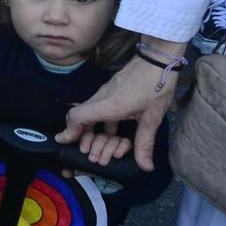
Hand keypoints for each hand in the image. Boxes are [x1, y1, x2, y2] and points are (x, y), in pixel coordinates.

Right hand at [57, 50, 178, 171]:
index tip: (67, 142)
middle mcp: (101, 98)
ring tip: (99, 144)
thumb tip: (145, 168)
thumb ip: (145, 143)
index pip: (77, 116)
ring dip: (91, 129)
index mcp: (109, 106)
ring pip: (88, 112)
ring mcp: (104, 92)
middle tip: (86, 151)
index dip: (69, 131)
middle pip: (78, 116)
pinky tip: (112, 131)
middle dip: (79, 135)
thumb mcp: (153, 118)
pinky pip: (97, 107)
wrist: (158, 57)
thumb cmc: (156, 86)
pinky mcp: (110, 90)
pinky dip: (99, 121)